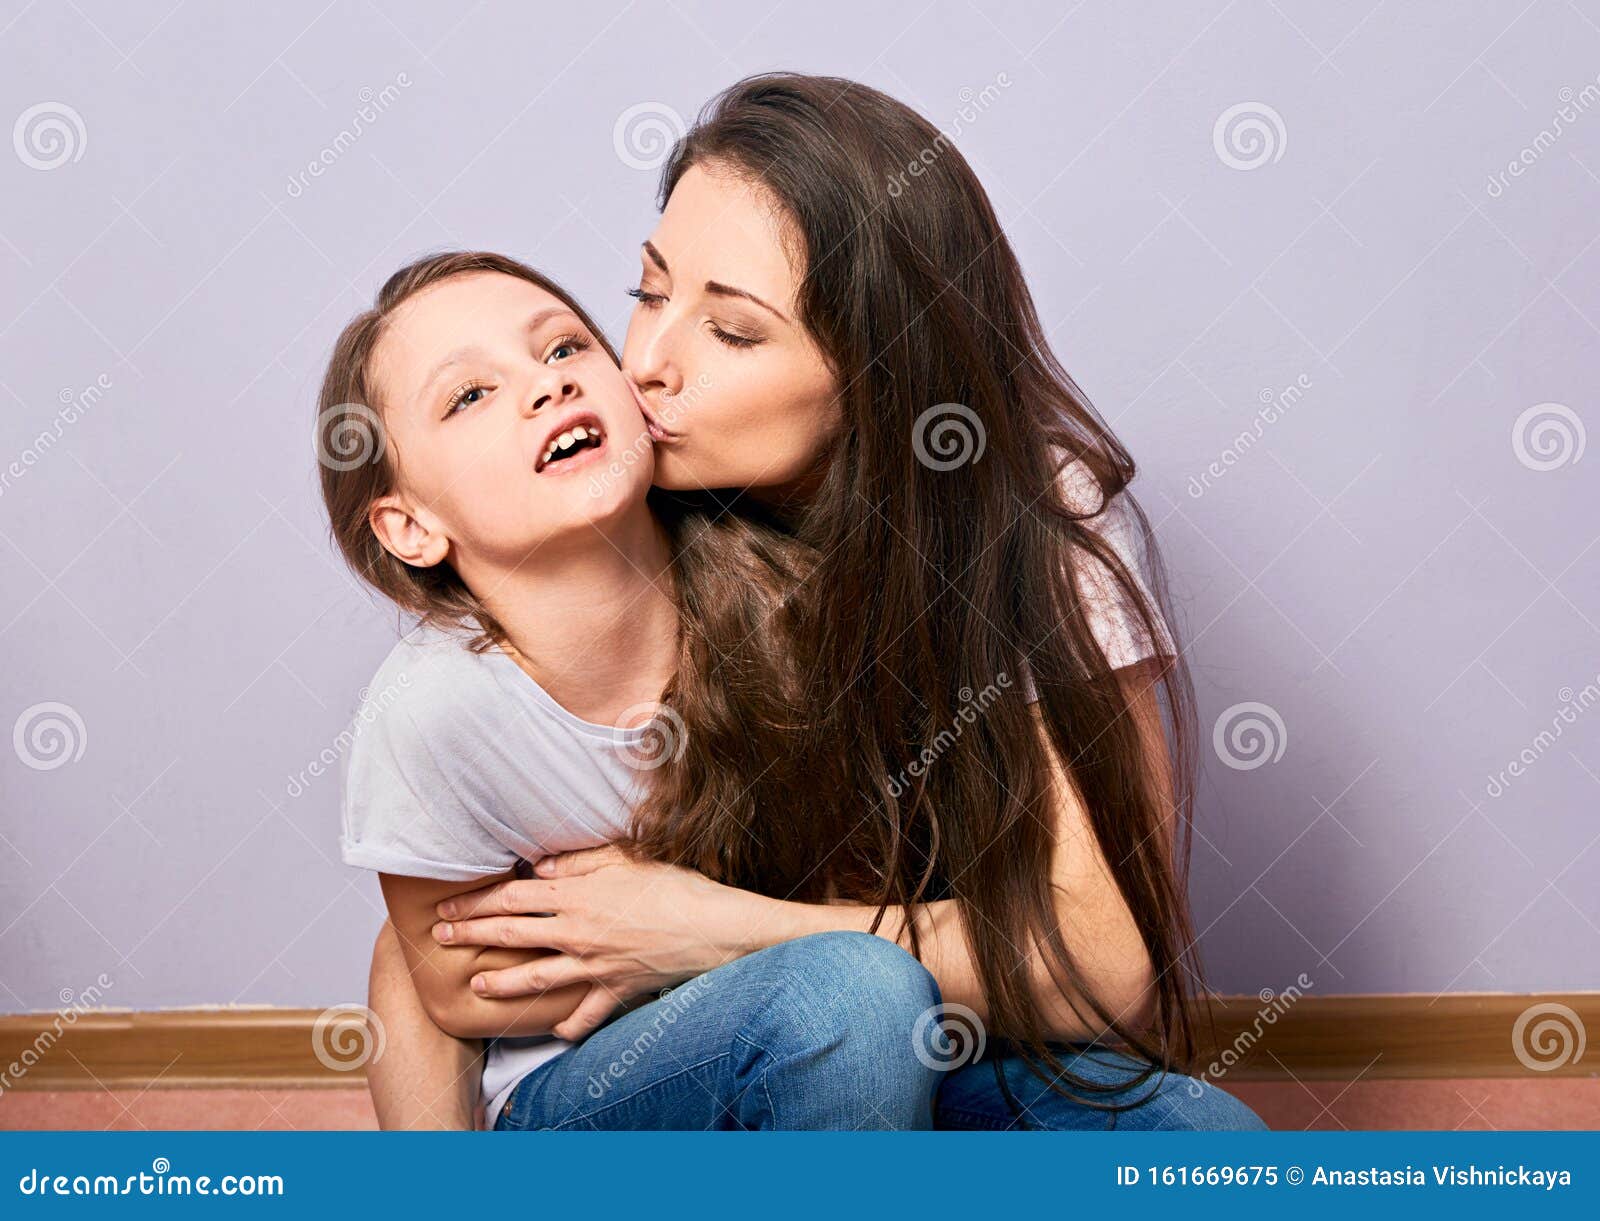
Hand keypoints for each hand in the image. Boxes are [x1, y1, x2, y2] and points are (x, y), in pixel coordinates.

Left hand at [431, 845, 774, 1039]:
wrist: (714, 927)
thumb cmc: (675, 885)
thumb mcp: (625, 859)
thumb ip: (577, 863)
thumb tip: (536, 869)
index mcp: (577, 896)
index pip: (511, 898)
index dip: (475, 902)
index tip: (447, 906)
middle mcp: (578, 933)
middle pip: (512, 935)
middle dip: (472, 936)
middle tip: (442, 938)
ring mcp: (595, 966)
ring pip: (537, 978)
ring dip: (504, 983)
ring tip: (480, 985)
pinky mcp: (617, 989)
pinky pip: (588, 1014)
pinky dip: (570, 1024)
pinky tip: (556, 1029)